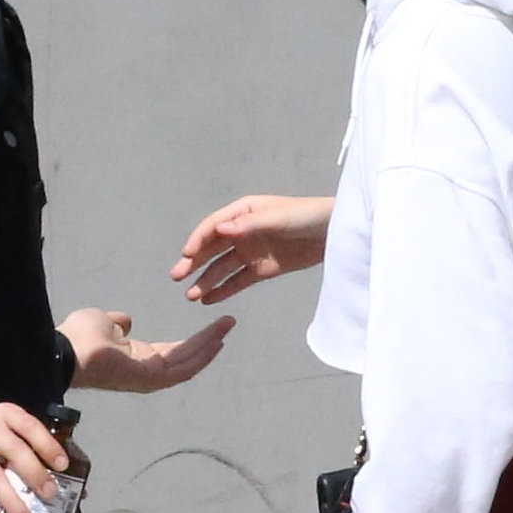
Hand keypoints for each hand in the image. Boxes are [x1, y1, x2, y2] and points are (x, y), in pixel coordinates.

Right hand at [0, 400, 67, 512]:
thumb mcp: (7, 423)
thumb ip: (28, 443)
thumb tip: (59, 474)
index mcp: (6, 414)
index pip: (30, 427)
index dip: (47, 446)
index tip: (62, 465)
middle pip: (14, 451)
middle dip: (35, 474)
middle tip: (50, 493)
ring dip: (12, 502)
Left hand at [61, 306, 234, 392]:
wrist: (65, 349)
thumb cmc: (79, 336)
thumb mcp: (103, 320)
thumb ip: (118, 322)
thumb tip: (127, 321)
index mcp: (136, 358)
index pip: (172, 351)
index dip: (192, 340)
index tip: (212, 326)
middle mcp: (146, 371)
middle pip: (185, 357)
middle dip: (208, 341)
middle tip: (229, 323)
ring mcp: (149, 377)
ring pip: (188, 362)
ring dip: (209, 345)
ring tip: (227, 327)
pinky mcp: (150, 377)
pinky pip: (181, 368)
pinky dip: (200, 354)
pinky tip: (215, 340)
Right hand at [171, 195, 334, 303]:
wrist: (336, 233)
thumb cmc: (308, 216)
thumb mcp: (280, 218)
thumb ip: (250, 224)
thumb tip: (221, 230)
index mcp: (244, 211)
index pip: (214, 226)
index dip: (199, 239)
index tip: (187, 254)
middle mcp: (242, 231)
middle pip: (213, 248)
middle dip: (194, 262)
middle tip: (176, 276)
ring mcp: (251, 251)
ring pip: (222, 267)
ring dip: (206, 280)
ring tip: (191, 296)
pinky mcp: (263, 269)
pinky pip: (239, 281)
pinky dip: (224, 290)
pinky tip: (209, 300)